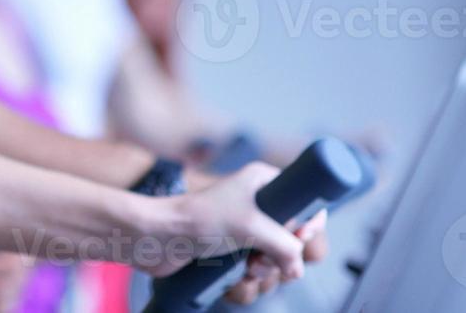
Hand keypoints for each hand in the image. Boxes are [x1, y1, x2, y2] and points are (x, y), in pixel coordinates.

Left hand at [142, 162, 310, 296]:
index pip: (307, 202)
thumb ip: (288, 247)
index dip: (309, 225)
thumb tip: (295, 270)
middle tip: (262, 256)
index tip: (298, 238)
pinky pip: (253, 276)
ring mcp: (242, 231)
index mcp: (263, 183)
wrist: (156, 238)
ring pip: (275, 263)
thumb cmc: (200, 220)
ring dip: (264, 274)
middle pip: (294, 241)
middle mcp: (256, 205)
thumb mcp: (254, 227)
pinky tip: (232, 279)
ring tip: (245, 268)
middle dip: (282, 258)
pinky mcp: (229, 254)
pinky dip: (246, 283)